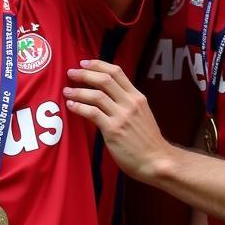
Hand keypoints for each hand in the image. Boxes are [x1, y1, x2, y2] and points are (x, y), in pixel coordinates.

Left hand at [64, 60, 171, 181]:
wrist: (157, 161)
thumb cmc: (147, 140)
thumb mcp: (142, 113)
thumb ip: (126, 102)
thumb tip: (107, 93)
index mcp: (137, 97)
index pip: (117, 72)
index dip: (98, 65)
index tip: (84, 63)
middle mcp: (130, 103)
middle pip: (104, 80)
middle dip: (84, 74)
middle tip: (71, 72)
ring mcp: (122, 116)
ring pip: (96, 95)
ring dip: (78, 91)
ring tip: (67, 91)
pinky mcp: (113, 130)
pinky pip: (92, 113)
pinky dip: (79, 107)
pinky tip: (71, 105)